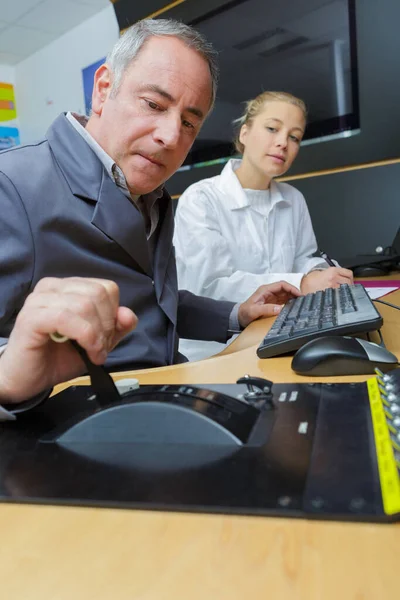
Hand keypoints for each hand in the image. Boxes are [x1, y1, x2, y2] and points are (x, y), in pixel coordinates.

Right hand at [0, 277, 136, 402]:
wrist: (27, 380)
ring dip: (97, 335)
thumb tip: (128, 315)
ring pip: (85, 305)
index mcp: (68, 287)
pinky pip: (67, 317)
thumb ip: (116, 328)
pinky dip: (85, 337)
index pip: (106, 288)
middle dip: (107, 325)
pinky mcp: (31, 317)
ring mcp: (40, 300)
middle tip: (100, 348)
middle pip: (98, 294)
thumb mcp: (96, 343)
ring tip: (92, 353)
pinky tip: (86, 352)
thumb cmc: (57, 358)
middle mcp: (52, 288)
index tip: (107, 338)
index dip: (113, 314)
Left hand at [238, 281, 300, 327]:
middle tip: (304, 300)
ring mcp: (271, 298)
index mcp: (265, 290)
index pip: (281, 285)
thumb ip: (266, 309)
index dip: (291, 288)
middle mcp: (269, 292)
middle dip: (295, 293)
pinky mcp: (273, 304)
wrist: (239, 318)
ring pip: (286, 294)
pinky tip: (295, 308)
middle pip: (285, 289)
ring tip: (302, 304)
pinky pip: (284, 301)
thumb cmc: (245, 313)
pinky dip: (290, 303)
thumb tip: (280, 308)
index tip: (299, 295)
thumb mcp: (254, 311)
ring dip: (294, 298)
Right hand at [300, 267, 353, 294]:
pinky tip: (338, 297)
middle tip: (347, 288)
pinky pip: (340, 295)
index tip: (349, 281)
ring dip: (346, 291)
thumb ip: (336, 274)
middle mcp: (334, 278)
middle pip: (349, 282)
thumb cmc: (313, 279)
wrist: (304, 285)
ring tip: (342, 293)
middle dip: (349, 286)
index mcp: (333, 270)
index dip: (351, 278)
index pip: (349, 273)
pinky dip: (341, 296)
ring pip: (346, 290)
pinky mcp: (330, 294)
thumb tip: (345, 279)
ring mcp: (332, 286)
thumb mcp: (325, 271)